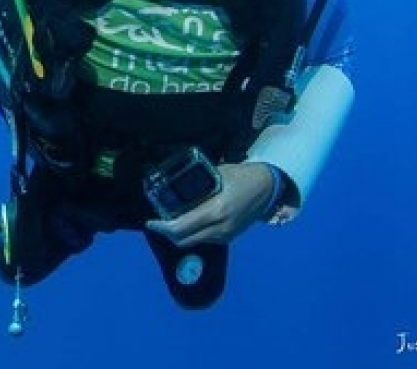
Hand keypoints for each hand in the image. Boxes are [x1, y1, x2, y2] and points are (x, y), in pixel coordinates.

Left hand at [144, 161, 274, 247]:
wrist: (267, 187)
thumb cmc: (240, 175)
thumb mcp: (216, 175)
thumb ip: (197, 185)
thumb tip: (175, 186)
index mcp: (215, 210)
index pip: (180, 227)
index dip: (161, 227)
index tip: (149, 222)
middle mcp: (220, 227)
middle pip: (184, 240)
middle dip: (167, 234)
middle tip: (157, 223)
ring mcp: (226, 235)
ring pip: (193, 242)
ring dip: (179, 235)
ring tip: (169, 221)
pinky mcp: (230, 237)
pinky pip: (204, 239)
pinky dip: (192, 234)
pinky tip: (187, 222)